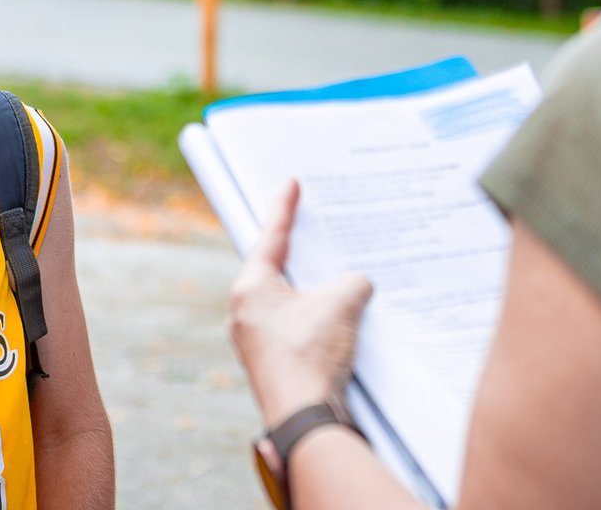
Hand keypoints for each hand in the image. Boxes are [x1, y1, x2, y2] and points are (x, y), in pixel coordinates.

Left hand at [228, 180, 373, 425]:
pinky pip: (294, 328)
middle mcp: (244, 311)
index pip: (271, 236)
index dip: (285, 207)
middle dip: (301, 253)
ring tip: (338, 277)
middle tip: (315, 230)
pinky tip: (339, 320)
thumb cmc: (311, 354)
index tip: (291, 183)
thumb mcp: (342, 302)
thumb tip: (356, 283)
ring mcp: (255, 341)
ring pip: (287, 302)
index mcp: (250, 287)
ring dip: (313, 291)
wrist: (304, 417)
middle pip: (276, 269)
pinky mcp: (271, 363)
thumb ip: (352, 281)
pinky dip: (316, 319)